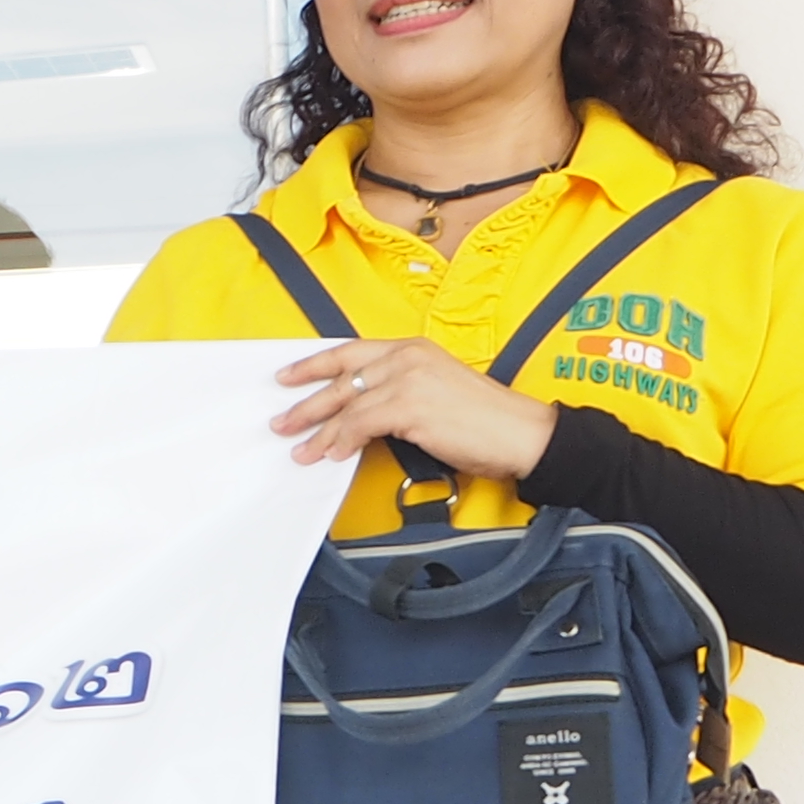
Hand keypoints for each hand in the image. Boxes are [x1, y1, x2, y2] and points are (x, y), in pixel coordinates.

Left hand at [273, 336, 559, 478]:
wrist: (523, 433)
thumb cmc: (486, 421)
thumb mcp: (436, 391)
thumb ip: (398, 392)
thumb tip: (359, 416)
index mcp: (414, 348)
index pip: (352, 352)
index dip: (315, 365)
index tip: (288, 376)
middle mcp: (408, 357)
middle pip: (341, 377)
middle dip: (306, 402)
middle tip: (281, 420)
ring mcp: (409, 378)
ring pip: (346, 405)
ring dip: (319, 432)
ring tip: (300, 449)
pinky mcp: (410, 405)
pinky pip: (360, 424)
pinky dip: (343, 442)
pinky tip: (334, 455)